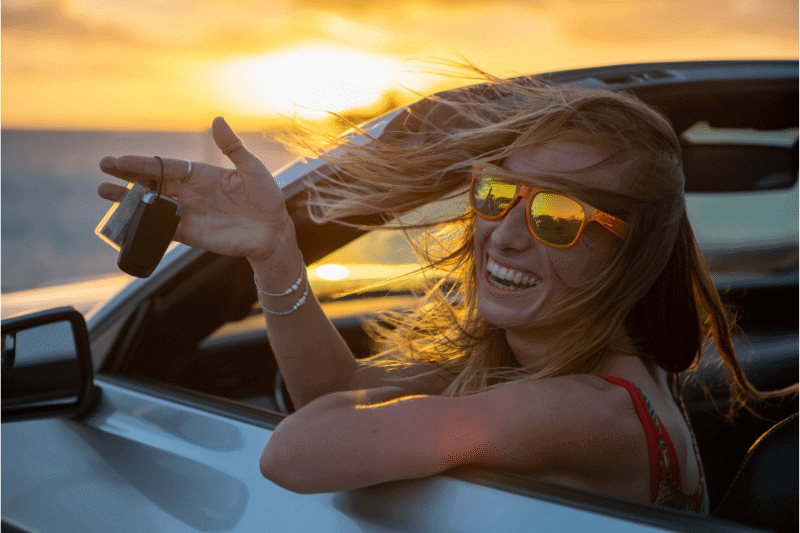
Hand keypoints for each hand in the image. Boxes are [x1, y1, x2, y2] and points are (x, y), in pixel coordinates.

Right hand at [97, 117, 294, 261]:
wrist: (274, 232)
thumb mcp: (252, 169)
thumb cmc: (267, 198)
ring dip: (129, 200)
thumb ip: (233, 147)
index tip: (121, 159)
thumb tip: (217, 119)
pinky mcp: (191, 234)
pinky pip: (163, 229)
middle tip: (103, 168)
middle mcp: (191, 193)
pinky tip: (126, 221)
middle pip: (153, 183)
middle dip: (128, 176)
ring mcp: (189, 214)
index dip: (144, 163)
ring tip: (104, 193)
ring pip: (152, 205)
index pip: (167, 166)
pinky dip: (145, 225)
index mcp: (202, 175)